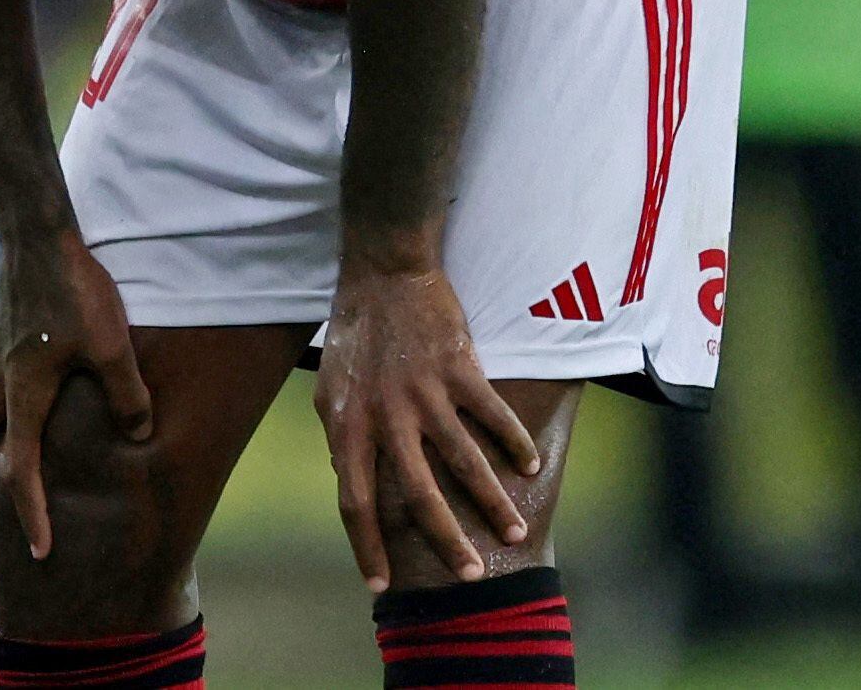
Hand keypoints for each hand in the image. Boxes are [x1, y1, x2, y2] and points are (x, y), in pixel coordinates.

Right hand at [0, 225, 152, 560]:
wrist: (37, 230)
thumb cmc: (73, 290)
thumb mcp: (111, 347)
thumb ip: (125, 396)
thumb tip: (138, 435)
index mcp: (22, 395)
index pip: (22, 470)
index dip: (32, 514)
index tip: (41, 551)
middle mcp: (0, 379)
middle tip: (30, 472)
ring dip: (5, 423)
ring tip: (50, 425)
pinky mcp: (3, 329)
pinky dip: (17, 387)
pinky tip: (56, 368)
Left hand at [313, 266, 540, 592]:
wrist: (384, 273)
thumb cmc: (356, 334)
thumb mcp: (330, 389)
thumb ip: (342, 436)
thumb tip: (350, 481)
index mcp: (348, 424)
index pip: (353, 500)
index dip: (366, 546)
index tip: (379, 587)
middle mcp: (386, 415)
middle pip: (417, 495)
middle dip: (447, 542)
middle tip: (472, 577)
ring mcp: (424, 392)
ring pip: (465, 463)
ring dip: (493, 504)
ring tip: (513, 534)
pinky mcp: (458, 368)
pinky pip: (492, 416)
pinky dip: (514, 444)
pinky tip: (529, 466)